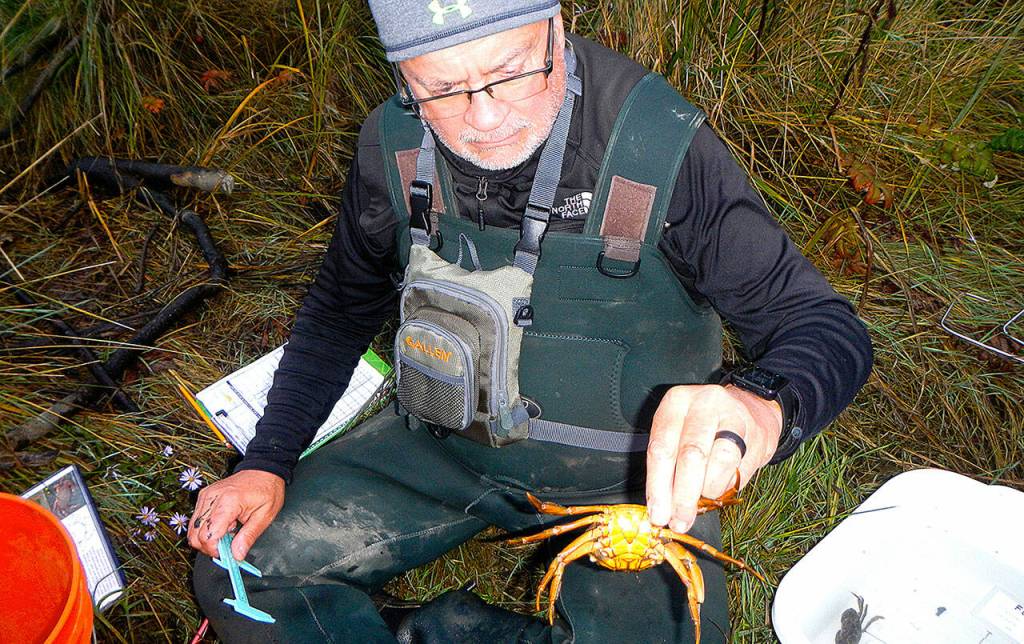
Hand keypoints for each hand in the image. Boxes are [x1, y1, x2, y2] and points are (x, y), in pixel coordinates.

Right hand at [187, 469, 284, 559]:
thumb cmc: (266, 489)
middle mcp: (212, 497)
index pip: (208, 535)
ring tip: (229, 532)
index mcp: (228, 502)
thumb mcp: (265, 515)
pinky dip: (207, 528)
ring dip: (208, 537)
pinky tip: (224, 524)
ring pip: (193, 529)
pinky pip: (197, 520)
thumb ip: (249, 536)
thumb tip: (237, 555)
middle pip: (195, 535)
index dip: (215, 550)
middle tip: (229, 546)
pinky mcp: (204, 496)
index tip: (228, 554)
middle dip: (210, 547)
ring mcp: (206, 496)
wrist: (263, 469)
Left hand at [645, 384, 781, 533]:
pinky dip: (727, 485)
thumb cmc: (702, 427)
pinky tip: (721, 485)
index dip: (658, 486)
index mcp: (676, 402)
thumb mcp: (677, 433)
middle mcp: (705, 404)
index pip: (661, 448)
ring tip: (703, 498)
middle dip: (683, 496)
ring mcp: (734, 417)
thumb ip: (666, 465)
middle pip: (691, 455)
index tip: (658, 514)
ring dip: (708, 491)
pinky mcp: (757, 435)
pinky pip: (740, 469)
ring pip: (720, 462)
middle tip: (679, 521)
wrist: (750, 409)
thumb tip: (660, 509)